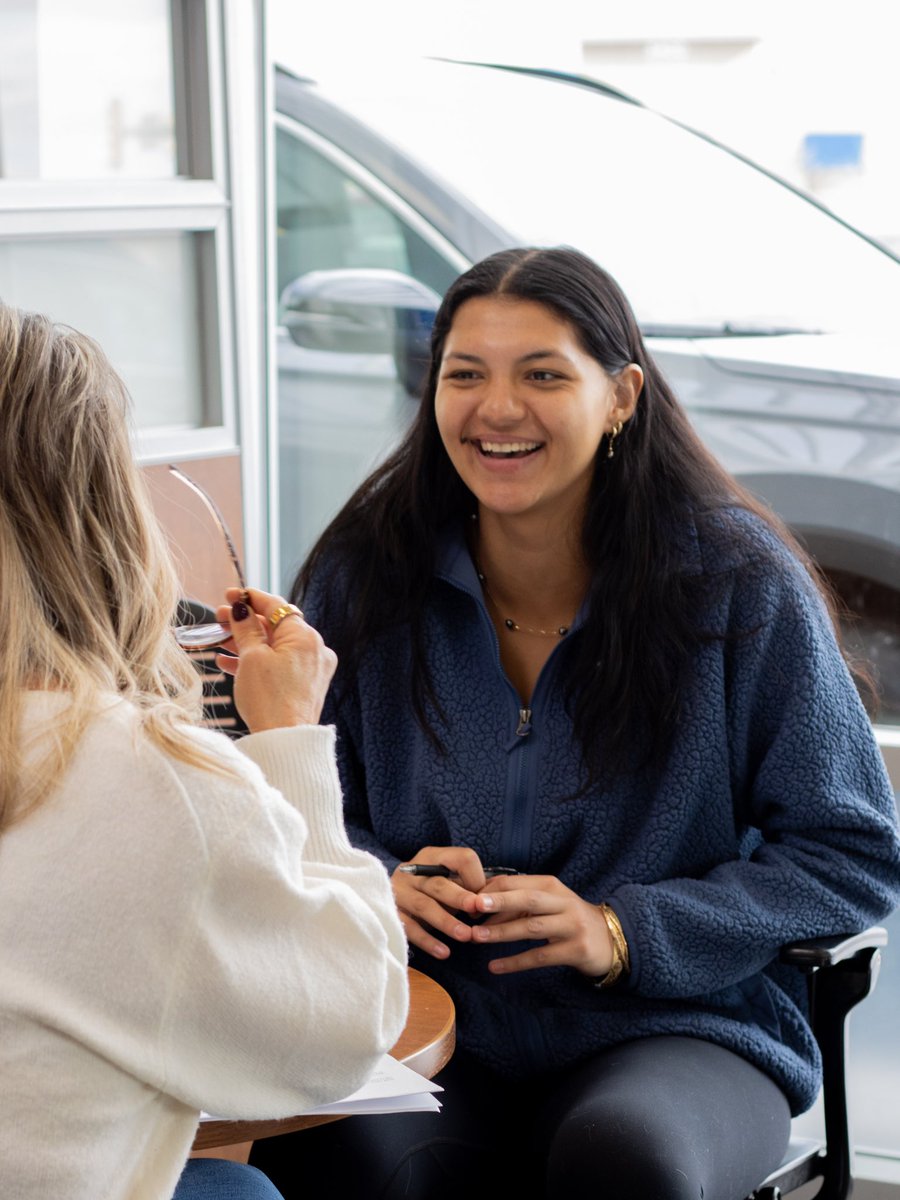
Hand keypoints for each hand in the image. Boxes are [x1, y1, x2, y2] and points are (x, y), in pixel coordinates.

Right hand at [212, 587, 336, 732]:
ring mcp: (312, 668)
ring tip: (220, 642)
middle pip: (275, 626)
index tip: (231, 595)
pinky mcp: (305, 685)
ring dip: (247, 642)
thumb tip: (241, 609)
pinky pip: (279, 664)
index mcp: (306, 637)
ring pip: (275, 646)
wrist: (284, 741)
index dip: (251, 598)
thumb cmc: (269, 699)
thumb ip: (246, 628)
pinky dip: (257, 661)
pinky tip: (230, 663)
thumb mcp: (251, 657)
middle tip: (219, 618)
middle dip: (245, 622)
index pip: (276, 606)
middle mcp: (315, 649)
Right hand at [391, 847, 496, 959]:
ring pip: (424, 905)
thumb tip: (496, 893)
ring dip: (446, 922)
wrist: (384, 899)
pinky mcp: (391, 913)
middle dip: (459, 898)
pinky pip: (409, 928)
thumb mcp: (447, 882)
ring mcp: (399, 891)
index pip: (460, 858)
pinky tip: (444, 952)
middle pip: (438, 883)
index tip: (482, 899)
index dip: (476, 877)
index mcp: (433, 856)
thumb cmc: (429, 891)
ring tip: (465, 936)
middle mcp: (412, 871)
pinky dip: (427, 941)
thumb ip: (467, 886)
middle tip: (476, 911)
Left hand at [471, 874, 614, 977]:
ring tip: (476, 937)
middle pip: (527, 899)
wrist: (610, 939)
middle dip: (498, 902)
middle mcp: (563, 902)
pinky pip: (541, 956)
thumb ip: (518, 901)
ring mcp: (572, 926)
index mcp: (551, 885)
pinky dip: (516, 962)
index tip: (467, 899)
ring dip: (502, 932)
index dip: (491, 890)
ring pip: (532, 928)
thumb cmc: (568, 918)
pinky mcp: (576, 950)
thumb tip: (479, 903)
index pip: (516, 882)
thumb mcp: (547, 903)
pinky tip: (495, 966)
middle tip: (472, 906)